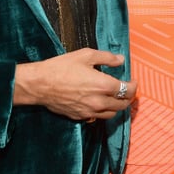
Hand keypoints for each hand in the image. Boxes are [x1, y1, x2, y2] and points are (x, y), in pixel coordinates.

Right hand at [13, 49, 135, 120]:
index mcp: (103, 85)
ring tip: (115, 97)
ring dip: (117, 106)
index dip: (134, 86)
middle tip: (127, 89)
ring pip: (112, 114)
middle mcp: (99, 102)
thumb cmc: (61, 68)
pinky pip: (97, 118)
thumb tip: (120, 60)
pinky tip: (99, 104)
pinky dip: (102, 112)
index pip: (127, 90)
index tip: (133, 81)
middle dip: (128, 97)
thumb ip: (106, 58)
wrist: (40, 84)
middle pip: (123, 105)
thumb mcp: (86, 55)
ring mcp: (89, 112)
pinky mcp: (80, 117)